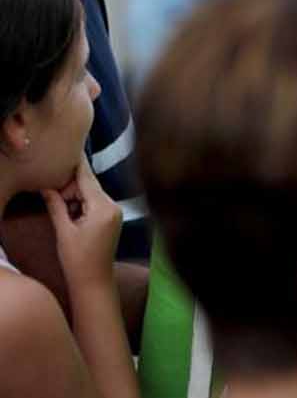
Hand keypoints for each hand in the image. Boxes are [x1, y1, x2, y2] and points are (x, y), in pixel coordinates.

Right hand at [40, 160, 121, 294]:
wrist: (94, 282)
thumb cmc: (78, 259)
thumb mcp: (64, 230)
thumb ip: (56, 205)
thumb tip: (46, 187)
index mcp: (103, 207)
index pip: (88, 179)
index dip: (76, 165)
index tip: (70, 149)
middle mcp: (113, 206)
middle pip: (90, 185)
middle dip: (71, 186)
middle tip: (52, 191)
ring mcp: (115, 212)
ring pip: (92, 194)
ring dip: (75, 196)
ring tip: (59, 204)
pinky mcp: (112, 218)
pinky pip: (95, 203)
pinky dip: (82, 203)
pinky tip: (69, 211)